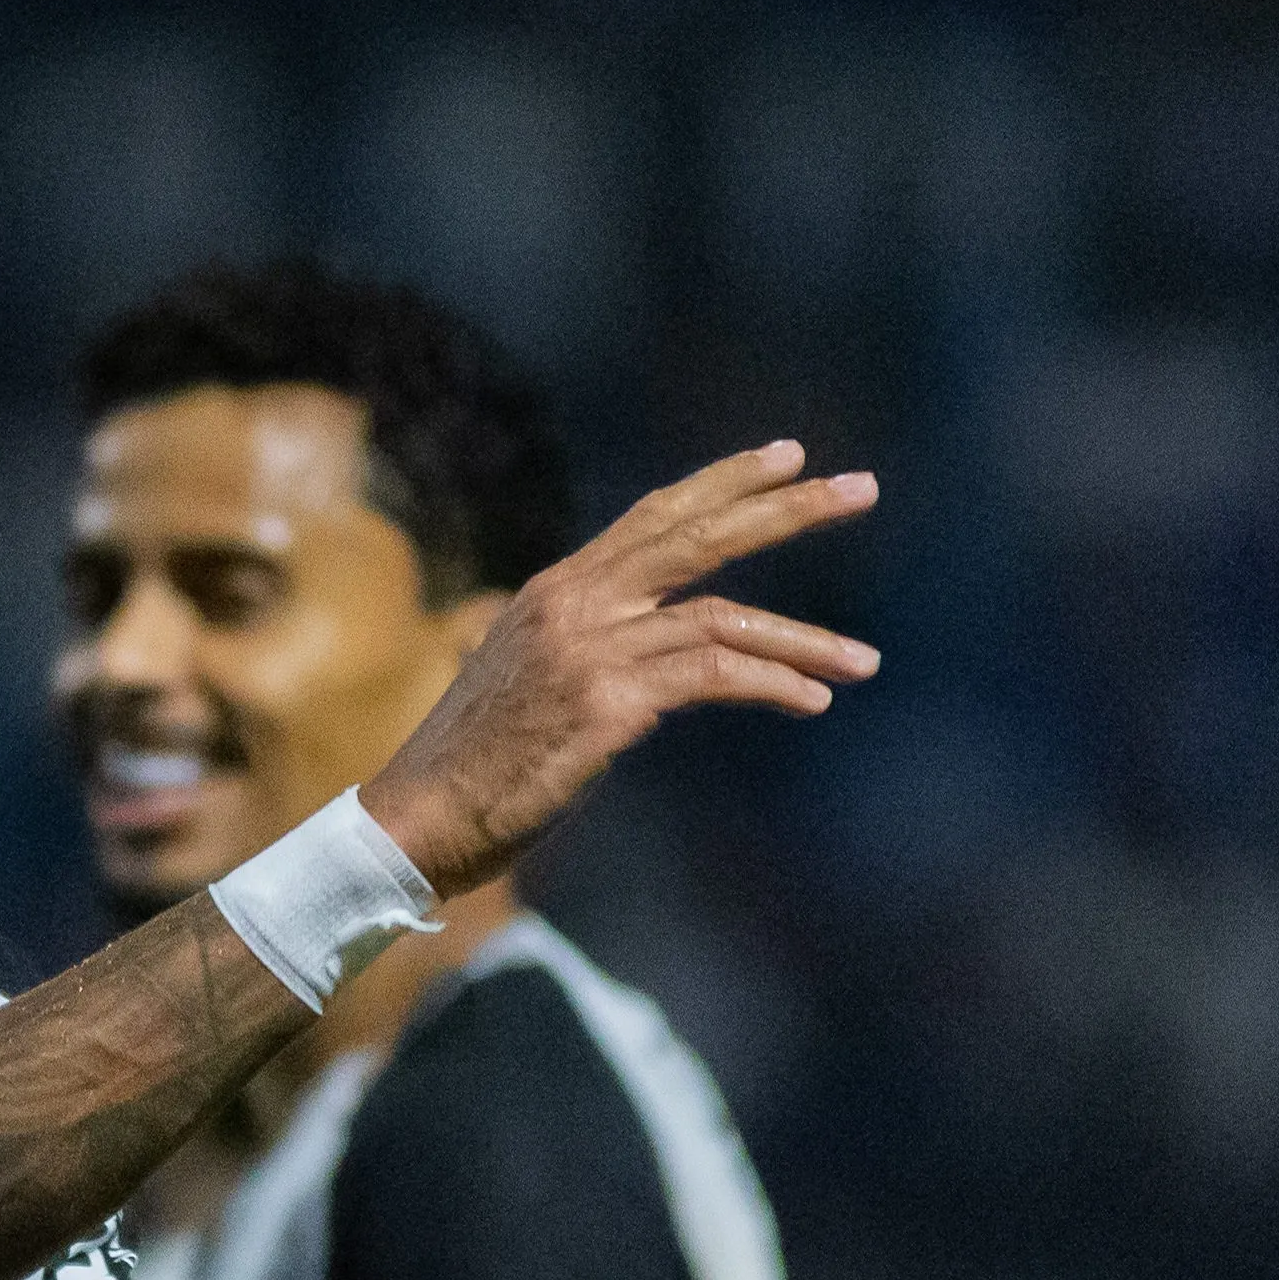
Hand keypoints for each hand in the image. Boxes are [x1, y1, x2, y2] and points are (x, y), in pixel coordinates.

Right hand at [355, 441, 877, 895]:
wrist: (414, 822)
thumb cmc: (471, 770)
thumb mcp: (526, 686)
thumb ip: (586, 654)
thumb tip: (654, 664)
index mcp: (554, 593)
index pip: (652, 518)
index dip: (723, 484)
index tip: (788, 457)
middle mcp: (572, 605)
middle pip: (696, 536)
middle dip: (786, 510)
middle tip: (861, 489)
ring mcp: (588, 650)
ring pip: (722, 619)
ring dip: (804, 641)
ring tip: (864, 661)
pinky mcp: (605, 703)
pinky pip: (714, 676)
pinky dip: (771, 684)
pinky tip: (811, 700)